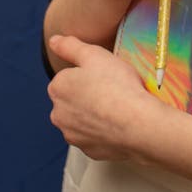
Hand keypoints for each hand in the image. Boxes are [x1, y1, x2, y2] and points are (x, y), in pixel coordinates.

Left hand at [47, 34, 159, 160]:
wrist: (137, 124)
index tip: (104, 75)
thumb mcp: (94, 54)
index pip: (68, 76)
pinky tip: (119, 122)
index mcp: (57, 88)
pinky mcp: (89, 151)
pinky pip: (94, 136)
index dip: (88, 73)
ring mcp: (73, 135)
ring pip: (82, 119)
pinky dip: (103, 130)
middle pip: (73, 99)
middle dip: (87, 94)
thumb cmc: (117, 85)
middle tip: (111, 88)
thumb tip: (53, 41)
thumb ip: (70, 46)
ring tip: (117, 106)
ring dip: (94, 113)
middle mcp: (59, 114)